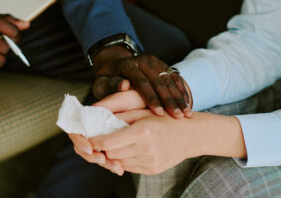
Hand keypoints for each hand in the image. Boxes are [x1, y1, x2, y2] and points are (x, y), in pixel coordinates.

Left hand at [70, 91, 245, 174]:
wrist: (193, 135)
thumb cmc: (166, 117)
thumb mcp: (143, 110)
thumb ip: (119, 116)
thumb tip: (96, 119)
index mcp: (143, 131)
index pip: (107, 143)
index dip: (94, 141)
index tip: (88, 136)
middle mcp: (146, 149)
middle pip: (110, 155)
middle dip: (101, 148)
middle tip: (99, 138)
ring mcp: (150, 162)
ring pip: (117, 163)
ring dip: (111, 154)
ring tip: (114, 142)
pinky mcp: (152, 170)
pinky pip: (128, 167)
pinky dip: (123, 159)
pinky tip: (128, 149)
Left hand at [92, 45, 191, 118]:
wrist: (115, 63)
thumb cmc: (107, 80)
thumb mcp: (102, 83)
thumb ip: (111, 86)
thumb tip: (124, 85)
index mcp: (128, 65)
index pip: (142, 82)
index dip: (151, 98)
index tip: (159, 113)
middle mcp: (144, 61)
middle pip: (159, 81)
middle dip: (170, 100)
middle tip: (178, 117)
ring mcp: (156, 61)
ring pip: (170, 80)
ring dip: (179, 97)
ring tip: (186, 114)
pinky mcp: (163, 64)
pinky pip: (176, 78)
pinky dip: (183, 91)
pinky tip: (188, 105)